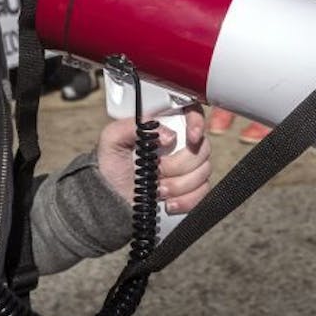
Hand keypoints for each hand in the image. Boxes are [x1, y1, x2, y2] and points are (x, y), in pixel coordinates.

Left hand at [97, 106, 211, 213]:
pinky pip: (203, 192)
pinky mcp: (193, 190)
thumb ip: (131, 126)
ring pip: (204, 171)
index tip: (191, 137)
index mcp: (164, 128)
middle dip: (180, 163)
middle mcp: (181, 145)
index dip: (197, 122)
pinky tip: (169, 202)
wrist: (113, 201)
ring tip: (158, 189)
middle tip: (158, 170)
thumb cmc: (112, 168)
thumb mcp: (112, 141)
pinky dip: (186, 200)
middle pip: (202, 147)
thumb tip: (167, 134)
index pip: (192, 113)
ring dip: (180, 184)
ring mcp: (190, 168)